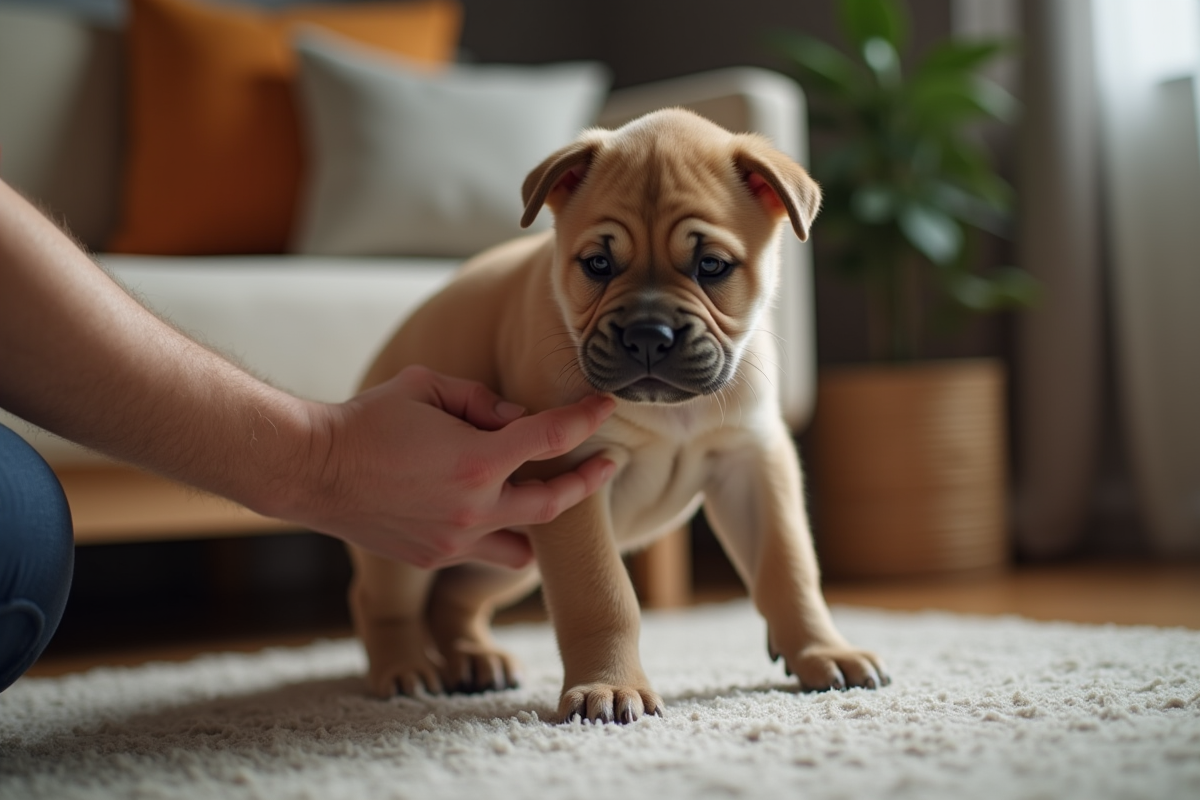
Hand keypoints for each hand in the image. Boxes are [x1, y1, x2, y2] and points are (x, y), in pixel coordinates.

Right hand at [294, 365, 615, 568]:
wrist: (313, 470)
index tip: (607, 406)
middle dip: (589, 481)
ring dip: (541, 525)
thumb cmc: (369, 419)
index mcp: (477, 460)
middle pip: (556, 503)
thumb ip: (482, 400)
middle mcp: (475, 508)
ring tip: (544, 500)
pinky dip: (495, 533)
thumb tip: (519, 420)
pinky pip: (482, 551)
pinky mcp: (434, 559)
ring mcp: (455, 541)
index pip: (554, 437)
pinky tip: (489, 512)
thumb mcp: (429, 386)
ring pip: (525, 548)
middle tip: (608, 464)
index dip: (588, 418)